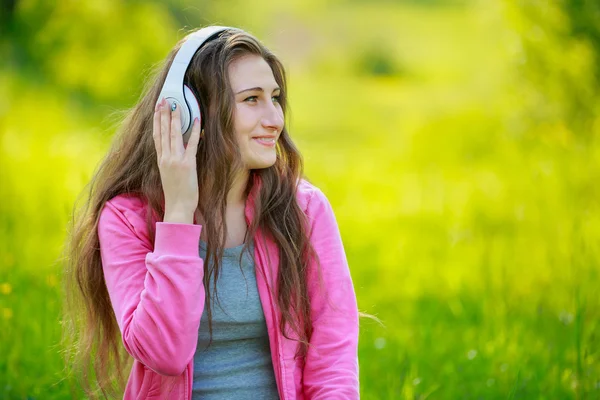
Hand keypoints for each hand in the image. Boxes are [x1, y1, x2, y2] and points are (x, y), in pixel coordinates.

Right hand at [153, 98, 200, 223]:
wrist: (178, 207)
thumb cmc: (175, 193)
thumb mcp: (168, 174)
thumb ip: (169, 161)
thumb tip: (173, 149)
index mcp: (160, 160)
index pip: (156, 136)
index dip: (156, 120)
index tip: (157, 108)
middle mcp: (166, 158)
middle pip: (163, 131)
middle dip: (164, 114)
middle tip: (165, 99)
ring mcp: (176, 160)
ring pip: (174, 135)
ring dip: (175, 119)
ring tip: (177, 105)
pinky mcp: (188, 164)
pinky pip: (191, 144)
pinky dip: (194, 131)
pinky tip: (197, 120)